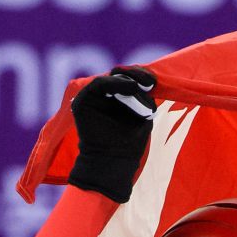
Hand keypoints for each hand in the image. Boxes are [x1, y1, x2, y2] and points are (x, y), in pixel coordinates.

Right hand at [68, 66, 156, 203]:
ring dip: (127, 82)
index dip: (141, 75)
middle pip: (120, 75)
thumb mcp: (143, 117)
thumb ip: (144, 98)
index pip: (130, 79)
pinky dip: (114, 84)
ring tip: (137, 90)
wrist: (112, 162)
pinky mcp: (82, 101)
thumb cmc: (129, 144)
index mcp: (120, 99)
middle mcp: (105, 96)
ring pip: (111, 78)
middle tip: (149, 82)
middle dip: (135, 74)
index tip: (153, 82)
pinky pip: (98, 85)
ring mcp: (93, 98)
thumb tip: (149, 80)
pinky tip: (129, 88)